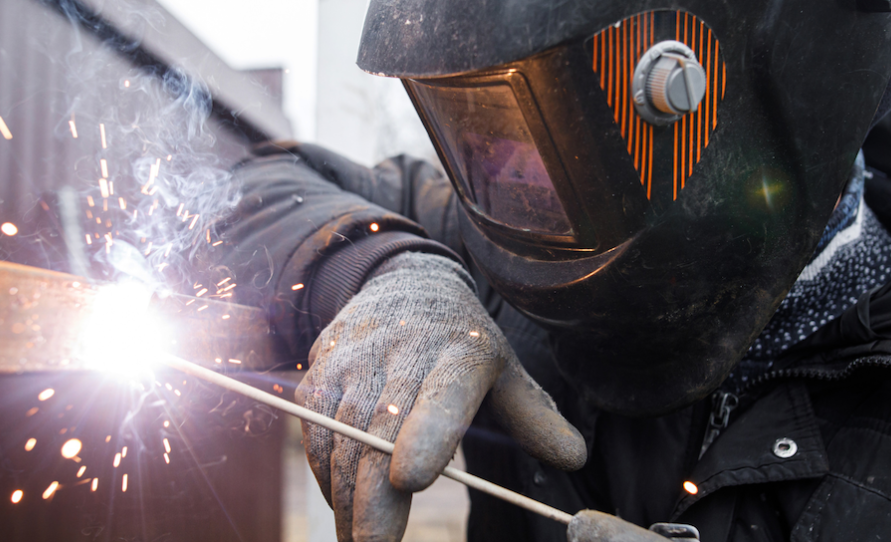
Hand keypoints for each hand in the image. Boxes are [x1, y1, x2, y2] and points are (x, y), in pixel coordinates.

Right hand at [295, 252, 585, 540]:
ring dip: (346, 497)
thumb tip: (575, 458)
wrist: (404, 284)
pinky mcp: (322, 369)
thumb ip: (535, 415)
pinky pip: (316, 430)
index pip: (443, 394)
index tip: (412, 479)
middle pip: (381, 429)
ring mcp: (355, 360)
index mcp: (459, 352)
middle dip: (374, 496)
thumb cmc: (462, 340)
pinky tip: (343, 504)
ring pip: (342, 436)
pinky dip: (325, 474)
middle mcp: (401, 351)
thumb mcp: (505, 369)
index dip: (426, 434)